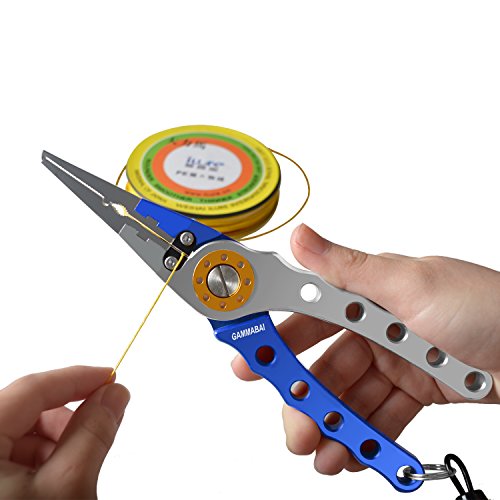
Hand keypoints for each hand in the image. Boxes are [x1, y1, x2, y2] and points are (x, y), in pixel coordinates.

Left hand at [0, 366, 129, 498]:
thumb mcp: (67, 484)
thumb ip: (93, 433)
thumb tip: (113, 395)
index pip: (34, 388)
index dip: (78, 378)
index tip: (109, 377)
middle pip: (27, 410)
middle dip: (67, 423)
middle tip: (96, 435)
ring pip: (19, 434)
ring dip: (54, 447)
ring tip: (68, 478)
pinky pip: (8, 456)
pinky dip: (36, 464)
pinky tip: (49, 487)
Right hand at [232, 224, 499, 474]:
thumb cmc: (486, 306)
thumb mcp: (411, 282)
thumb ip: (348, 267)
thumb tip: (300, 238)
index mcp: (367, 293)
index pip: (307, 312)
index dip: (274, 333)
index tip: (247, 355)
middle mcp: (374, 326)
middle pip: (323, 364)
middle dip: (303, 394)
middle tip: (293, 423)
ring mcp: (392, 360)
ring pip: (348, 395)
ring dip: (332, 424)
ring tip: (322, 452)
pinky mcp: (412, 389)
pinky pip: (379, 415)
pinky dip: (364, 436)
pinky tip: (352, 452)